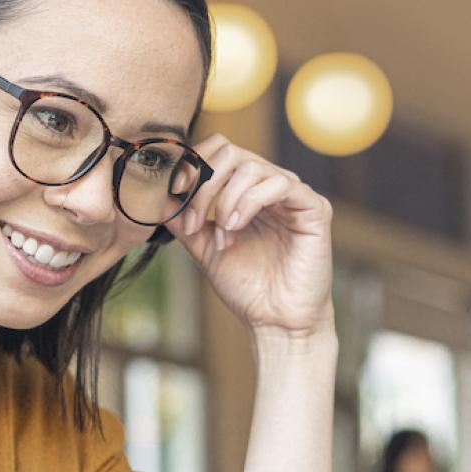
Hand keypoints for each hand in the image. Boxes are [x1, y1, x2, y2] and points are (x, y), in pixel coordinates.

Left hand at [164, 135, 333, 339]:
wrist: (275, 321)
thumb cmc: (246, 286)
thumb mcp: (203, 247)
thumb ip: (183, 220)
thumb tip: (156, 195)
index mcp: (247, 190)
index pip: (218, 151)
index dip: (191, 167)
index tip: (173, 201)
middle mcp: (271, 185)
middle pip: (230, 152)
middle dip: (203, 186)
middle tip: (193, 224)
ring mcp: (294, 194)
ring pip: (252, 166)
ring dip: (225, 201)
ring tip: (221, 237)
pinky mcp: (315, 208)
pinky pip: (280, 184)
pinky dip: (249, 203)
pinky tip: (236, 228)